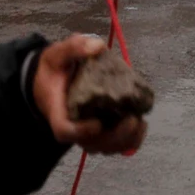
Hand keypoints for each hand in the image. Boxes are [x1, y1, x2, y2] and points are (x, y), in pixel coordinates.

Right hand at [32, 35, 148, 155]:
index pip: (64, 131)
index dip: (81, 132)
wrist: (53, 80)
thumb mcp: (57, 54)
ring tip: (141, 123)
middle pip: (91, 144)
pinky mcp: (101, 130)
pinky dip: (131, 140)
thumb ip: (74, 47)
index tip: (97, 123)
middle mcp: (73, 126)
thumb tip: (97, 46)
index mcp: (58, 110)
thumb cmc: (54, 69)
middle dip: (114, 137)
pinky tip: (141, 125)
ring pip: (105, 147)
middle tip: (132, 120)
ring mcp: (87, 132)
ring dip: (125, 140)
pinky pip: (115, 144)